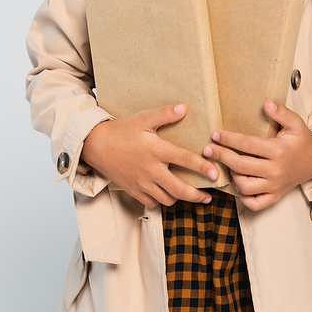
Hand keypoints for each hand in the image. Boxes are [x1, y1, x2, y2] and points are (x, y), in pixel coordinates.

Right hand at [82, 104, 218, 207]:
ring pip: (167, 199)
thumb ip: (165, 114)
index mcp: (156, 150)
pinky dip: (161, 201)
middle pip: (179, 189)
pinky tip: (166, 194)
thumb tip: (185, 108)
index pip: (185, 160)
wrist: (96, 145)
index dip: (203, 167)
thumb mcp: (143, 118)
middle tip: (208, 196)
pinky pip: (152, 203)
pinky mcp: (133, 191)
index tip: (216, 173)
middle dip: (196, 195)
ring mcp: (142, 183)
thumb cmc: (121, 130)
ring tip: (188, 194)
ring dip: (179, 198)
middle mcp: (151, 170)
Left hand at [204, 101, 311, 210]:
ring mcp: (275, 186)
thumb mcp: (296, 122)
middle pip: (241, 165)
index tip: (214, 134)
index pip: (247, 145)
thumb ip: (281, 112)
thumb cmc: (301, 140)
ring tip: (226, 164)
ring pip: (245, 186)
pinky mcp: (276, 196)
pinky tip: (238, 184)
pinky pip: (255, 203)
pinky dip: (243, 197)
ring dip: (232, 175)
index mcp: (278, 150)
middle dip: (221, 156)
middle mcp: (276, 170)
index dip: (228, 139)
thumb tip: (266, 104)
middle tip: (207, 149)